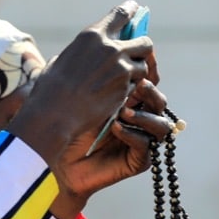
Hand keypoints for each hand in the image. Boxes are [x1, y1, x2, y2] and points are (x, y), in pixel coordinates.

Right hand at [10, 1, 155, 170]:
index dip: (131, 11)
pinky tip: (113, 95)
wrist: (53, 115)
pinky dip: (128, 89)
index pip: (122, 14)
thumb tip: (84, 55)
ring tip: (121, 80)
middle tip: (134, 56)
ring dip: (137, 72)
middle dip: (142, 49)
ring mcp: (121, 69)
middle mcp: (111, 49)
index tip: (136, 10)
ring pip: (144, 66)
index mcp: (92, 36)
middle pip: (144, 42)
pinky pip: (135, 86)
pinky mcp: (125, 89)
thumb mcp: (60, 61)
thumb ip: (79, 53)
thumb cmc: (49, 89)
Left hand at [48, 78, 173, 217]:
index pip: (150, 85)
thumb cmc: (67, 126)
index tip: (141, 64)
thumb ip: (105, 82)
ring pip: (161, 126)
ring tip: (123, 111)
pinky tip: (116, 128)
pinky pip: (145, 146)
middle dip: (151, 92)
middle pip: (159, 103)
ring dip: (145, 116)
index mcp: (130, 102)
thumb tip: (120, 58)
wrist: (56, 159)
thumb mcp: (87, 99)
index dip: (150, 74)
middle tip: (138, 85)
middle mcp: (139, 121)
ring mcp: (141, 141)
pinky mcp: (138, 161)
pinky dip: (133, 135)